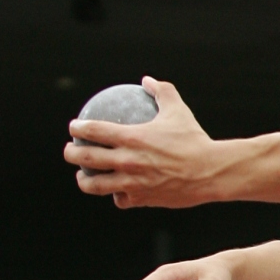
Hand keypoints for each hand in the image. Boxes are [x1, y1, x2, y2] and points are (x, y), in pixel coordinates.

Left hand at [65, 77, 220, 207]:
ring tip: (83, 176)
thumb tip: (147, 80)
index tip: (74, 127)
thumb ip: (162, 92)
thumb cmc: (194, 139)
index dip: (78, 128)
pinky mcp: (140, 199)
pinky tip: (117, 190)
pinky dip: (116, 194)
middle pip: (85, 158)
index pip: (93, 131)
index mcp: (132, 137)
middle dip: (71, 154)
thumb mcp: (179, 111)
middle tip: (70, 150)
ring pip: (95, 185)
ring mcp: (131, 182)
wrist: (209, 171)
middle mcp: (127, 161)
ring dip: (84, 180)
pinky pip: (120, 199)